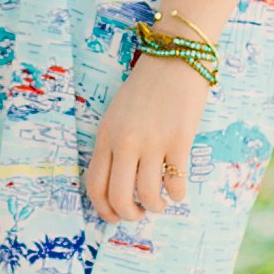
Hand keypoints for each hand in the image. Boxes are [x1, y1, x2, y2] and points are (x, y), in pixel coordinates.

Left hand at [85, 52, 207, 222]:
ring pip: (148, 194)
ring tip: (161, 202)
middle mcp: (125, 142)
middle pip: (119, 196)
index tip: (114, 216)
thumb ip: (114, 144)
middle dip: (129, 214)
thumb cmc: (147, 87)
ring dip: (155, 207)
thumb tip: (119, 182)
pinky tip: (178, 190)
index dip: (103, 209)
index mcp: (106, 135)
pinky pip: (176, 182)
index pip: (95, 185)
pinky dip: (177, 195)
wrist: (175, 58)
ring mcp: (152, 142)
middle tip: (139, 213)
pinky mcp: (179, 141)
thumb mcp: (117, 113)